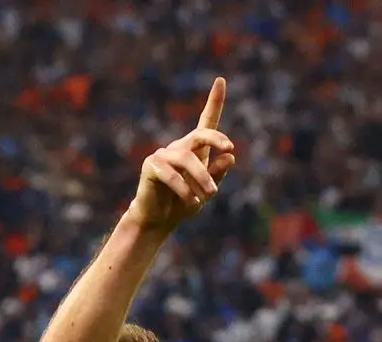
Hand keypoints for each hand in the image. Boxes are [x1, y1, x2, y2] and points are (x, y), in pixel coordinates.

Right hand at [127, 77, 235, 231]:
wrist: (158, 220)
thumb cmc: (183, 204)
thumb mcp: (206, 192)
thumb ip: (217, 175)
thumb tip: (230, 156)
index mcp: (195, 151)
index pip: (206, 123)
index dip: (214, 101)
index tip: (221, 80)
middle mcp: (179, 148)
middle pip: (200, 134)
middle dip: (216, 138)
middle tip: (230, 147)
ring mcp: (164, 155)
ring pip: (187, 159)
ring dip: (202, 177)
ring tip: (210, 194)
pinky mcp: (151, 166)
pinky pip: (172, 174)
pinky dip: (185, 189)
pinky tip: (192, 202)